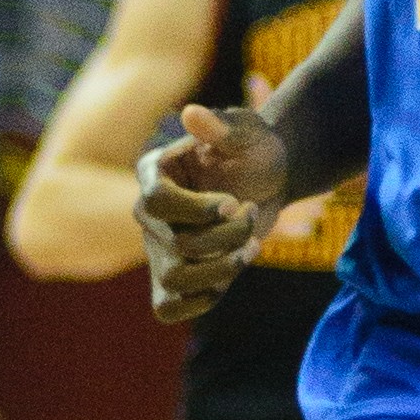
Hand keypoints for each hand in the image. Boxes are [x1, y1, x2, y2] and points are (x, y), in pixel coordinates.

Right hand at [135, 105, 286, 323]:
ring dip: (223, 268)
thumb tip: (191, 114)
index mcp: (155, 173)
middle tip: (252, 213)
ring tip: (251, 247)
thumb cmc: (257, 150)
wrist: (270, 180)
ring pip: (175, 278)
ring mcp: (159, 247)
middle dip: (225, 236)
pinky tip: (234, 270)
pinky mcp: (175, 277)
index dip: (197, 209)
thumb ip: (222, 126)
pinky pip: (171, 306)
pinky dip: (205, 298)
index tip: (233, 203)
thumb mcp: (248, 132)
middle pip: (174, 244)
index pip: (156, 201)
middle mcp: (149, 213)